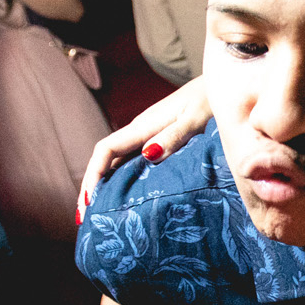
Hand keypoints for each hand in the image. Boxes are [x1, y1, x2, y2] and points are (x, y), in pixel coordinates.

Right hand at [76, 75, 212, 215]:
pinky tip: (125, 198)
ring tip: (99, 215)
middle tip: (84, 219)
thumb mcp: (196, 118)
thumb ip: (174, 136)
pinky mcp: (159, 140)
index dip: (94, 174)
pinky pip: (133, 163)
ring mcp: (148, 136)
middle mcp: (140, 132)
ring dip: (105, 186)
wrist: (221, 85)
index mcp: (144, 126)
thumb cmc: (211, 100)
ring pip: (117, 162)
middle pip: (106, 160)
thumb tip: (147, 155)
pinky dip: (123, 181)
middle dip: (92, 186)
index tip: (89, 201)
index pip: (106, 150)